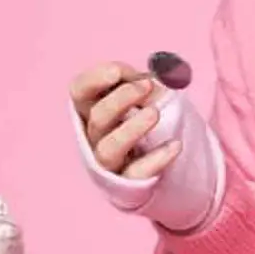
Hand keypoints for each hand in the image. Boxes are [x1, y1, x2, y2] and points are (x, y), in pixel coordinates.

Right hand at [70, 62, 181, 178]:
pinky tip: (175, 145)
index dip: (94, 80)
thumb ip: (144, 81)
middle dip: (121, 99)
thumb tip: (155, 71)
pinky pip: (137, 173)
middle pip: (97, 117)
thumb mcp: (145, 94)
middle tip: (147, 86)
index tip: (118, 71)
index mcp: (93, 108)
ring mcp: (110, 161)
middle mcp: (95, 135)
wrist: (161, 162)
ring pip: (109, 148)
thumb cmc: (145, 118)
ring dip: (131, 129)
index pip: (79, 91)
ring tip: (155, 113)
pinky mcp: (128, 182)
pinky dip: (156, 159)